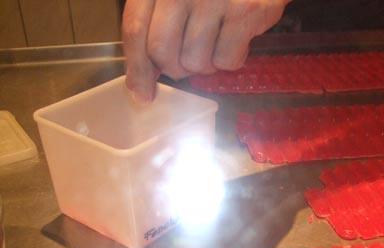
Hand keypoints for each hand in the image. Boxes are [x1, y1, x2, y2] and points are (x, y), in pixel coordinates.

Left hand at [122, 0, 289, 102]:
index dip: (137, 68)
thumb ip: (157, 25)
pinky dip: (232, 59)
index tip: (142, 94)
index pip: (135, 30)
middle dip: (175, 69)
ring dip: (207, 64)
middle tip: (189, 63)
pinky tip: (237, 38)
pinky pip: (226, 60)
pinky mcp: (243, 12)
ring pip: (195, 62)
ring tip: (218, 42)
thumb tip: (145, 76)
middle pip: (162, 52)